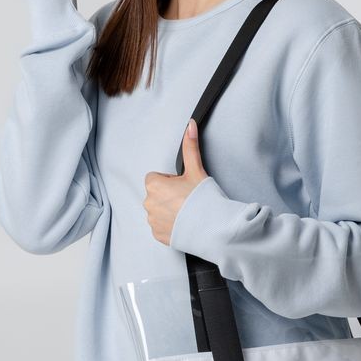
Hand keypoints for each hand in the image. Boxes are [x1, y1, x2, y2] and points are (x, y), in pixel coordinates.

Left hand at [143, 119, 208, 245]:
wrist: (212, 228)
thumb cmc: (203, 198)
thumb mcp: (196, 170)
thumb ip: (190, 147)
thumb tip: (190, 124)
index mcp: (154, 185)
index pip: (156, 178)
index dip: (170, 181)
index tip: (183, 186)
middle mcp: (148, 203)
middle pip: (156, 194)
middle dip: (168, 195)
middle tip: (188, 199)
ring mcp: (152, 221)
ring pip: (158, 210)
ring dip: (168, 210)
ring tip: (187, 212)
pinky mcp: (157, 235)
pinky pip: (160, 226)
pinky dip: (169, 225)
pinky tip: (184, 224)